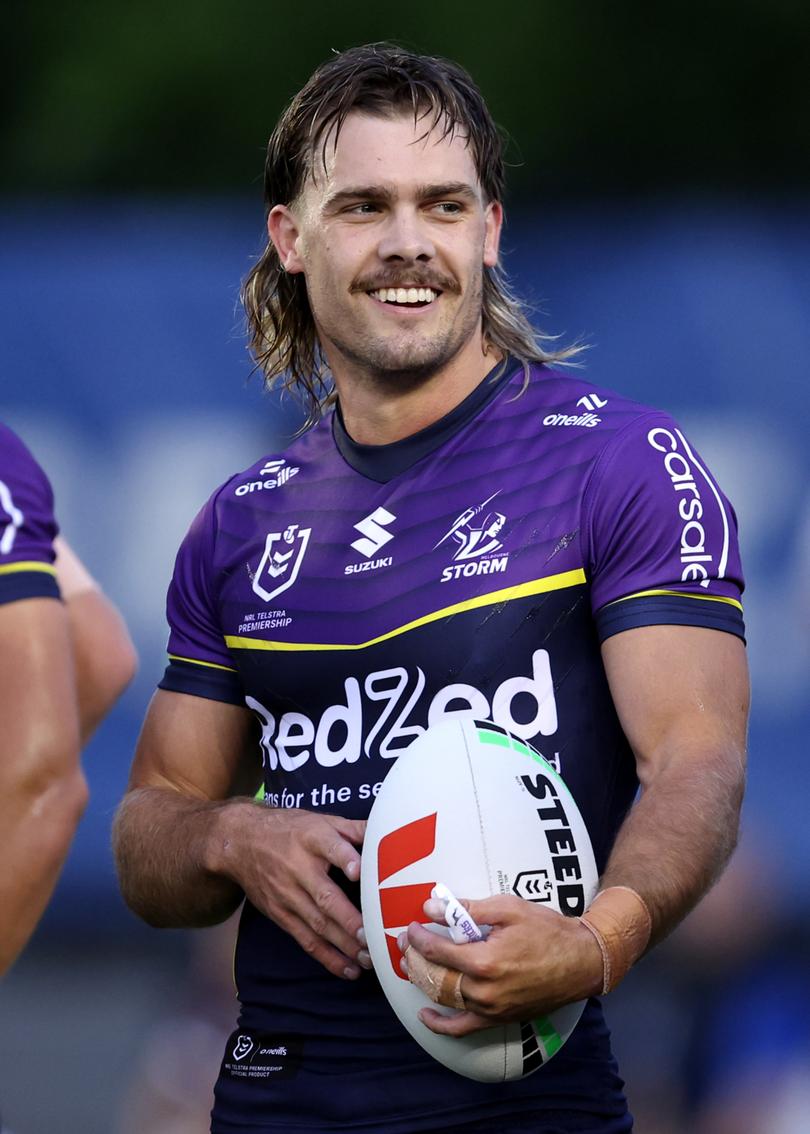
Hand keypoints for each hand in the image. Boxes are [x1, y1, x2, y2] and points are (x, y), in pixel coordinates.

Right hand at [226, 804, 368, 980]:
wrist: (240, 842)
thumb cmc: (290, 829)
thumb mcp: (320, 820)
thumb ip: (354, 829)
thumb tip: (390, 832)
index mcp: (312, 838)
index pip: (330, 847)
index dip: (345, 859)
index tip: (359, 872)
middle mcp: (298, 868)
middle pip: (325, 896)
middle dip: (349, 920)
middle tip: (373, 937)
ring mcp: (287, 895)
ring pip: (317, 924)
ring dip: (343, 945)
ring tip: (368, 959)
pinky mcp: (280, 914)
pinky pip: (305, 940)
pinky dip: (327, 957)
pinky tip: (348, 969)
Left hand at [399, 894, 602, 1036]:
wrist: (581, 961)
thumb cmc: (547, 929)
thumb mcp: (508, 908)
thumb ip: (467, 908)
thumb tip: (431, 906)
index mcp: (484, 961)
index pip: (437, 950)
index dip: (418, 937)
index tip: (411, 926)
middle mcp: (483, 991)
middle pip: (435, 977)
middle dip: (415, 958)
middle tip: (403, 943)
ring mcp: (490, 1009)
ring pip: (445, 999)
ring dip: (423, 982)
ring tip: (410, 966)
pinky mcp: (499, 1019)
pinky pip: (463, 1028)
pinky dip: (442, 1024)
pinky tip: (426, 1015)